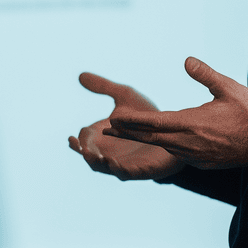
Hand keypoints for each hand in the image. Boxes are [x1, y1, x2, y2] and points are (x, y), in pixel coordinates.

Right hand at [68, 72, 186, 180]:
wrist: (174, 129)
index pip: (85, 139)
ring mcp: (123, 162)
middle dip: (86, 154)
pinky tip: (116, 164)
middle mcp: (109, 151)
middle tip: (83, 149)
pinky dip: (120, 170)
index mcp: (102, 136)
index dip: (78, 141)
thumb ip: (104, 87)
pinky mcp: (140, 170)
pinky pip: (127, 173)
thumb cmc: (147, 115)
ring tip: (99, 157)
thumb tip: (80, 75)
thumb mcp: (125, 96)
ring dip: (100, 164)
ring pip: (106, 167)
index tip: (72, 139)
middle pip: (91, 156)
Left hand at [104, 57, 247, 168]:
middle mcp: (188, 142)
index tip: (113, 117)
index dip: (132, 121)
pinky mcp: (202, 162)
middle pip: (151, 138)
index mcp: (192, 123)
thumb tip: (186, 60)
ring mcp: (195, 155)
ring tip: (125, 133)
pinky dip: (163, 146)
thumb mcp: (228, 88)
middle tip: (107, 127)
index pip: (154, 122)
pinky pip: (177, 153)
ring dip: (143, 139)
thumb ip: (205, 74)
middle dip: (128, 132)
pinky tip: (158, 141)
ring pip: (163, 146)